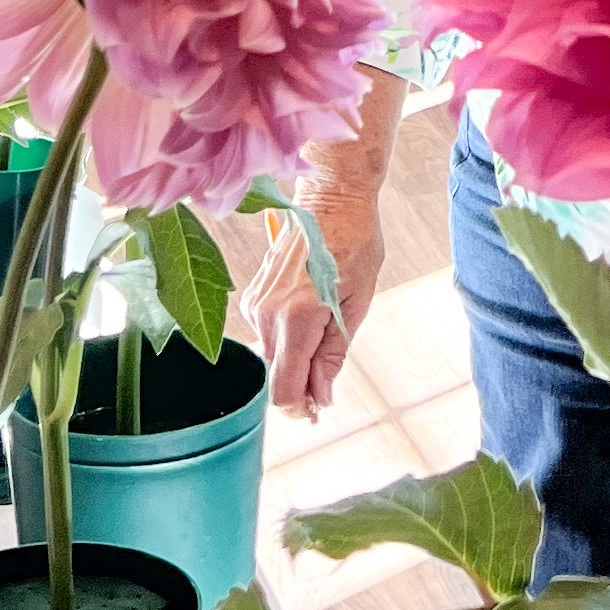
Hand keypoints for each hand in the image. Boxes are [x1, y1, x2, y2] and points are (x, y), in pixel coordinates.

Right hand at [244, 183, 388, 415]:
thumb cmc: (354, 245)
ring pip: (273, 355)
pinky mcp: (253, 295)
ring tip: (326, 329)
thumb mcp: (356, 304)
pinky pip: (269, 333)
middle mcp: (268, 314)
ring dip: (296, 358)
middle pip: (277, 376)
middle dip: (302, 384)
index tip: (318, 410)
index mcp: (298, 318)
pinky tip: (311, 315)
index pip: (284, 389)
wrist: (331, 198)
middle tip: (330, 372)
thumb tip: (322, 396)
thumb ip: (333, 354)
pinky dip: (288, 338)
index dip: (301, 408)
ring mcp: (256, 304)